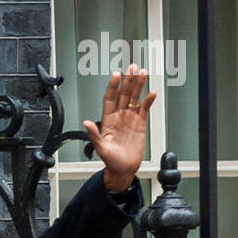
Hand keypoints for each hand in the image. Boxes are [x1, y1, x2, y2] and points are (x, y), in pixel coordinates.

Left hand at [83, 64, 156, 192]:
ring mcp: (129, 119)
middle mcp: (119, 117)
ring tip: (142, 73)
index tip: (116, 75)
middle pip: (123, 94)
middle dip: (128, 80)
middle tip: (132, 67)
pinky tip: (151, 93)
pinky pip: (144, 109)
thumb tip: (85, 123)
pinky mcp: (140, 124)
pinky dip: (148, 101)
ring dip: (138, 85)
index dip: (113, 86)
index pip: (110, 99)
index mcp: (108, 121)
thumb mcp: (101, 149)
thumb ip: (94, 135)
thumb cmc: (111, 162)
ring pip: (134, 98)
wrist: (123, 170)